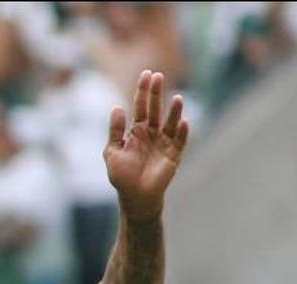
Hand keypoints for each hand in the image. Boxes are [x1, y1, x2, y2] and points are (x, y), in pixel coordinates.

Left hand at [104, 70, 189, 216]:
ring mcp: (164, 142)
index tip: (146, 74)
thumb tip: (116, 107)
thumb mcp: (112, 152)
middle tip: (158, 76)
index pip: (140, 106)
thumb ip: (115, 131)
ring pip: (170, 122)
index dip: (143, 91)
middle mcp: (152, 133)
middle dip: (157, 93)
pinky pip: (179, 141)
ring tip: (176, 98)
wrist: (134, 197)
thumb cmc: (122, 176)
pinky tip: (183, 122)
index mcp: (136, 130)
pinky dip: (181, 132)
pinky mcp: (174, 154)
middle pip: (155, 109)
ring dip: (174, 111)